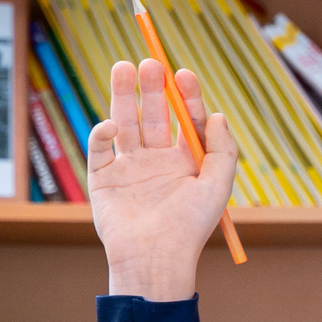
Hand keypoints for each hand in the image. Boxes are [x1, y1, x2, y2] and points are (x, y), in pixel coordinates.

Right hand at [85, 57, 237, 303]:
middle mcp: (157, 161)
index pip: (186, 120)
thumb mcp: (217, 187)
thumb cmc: (190, 227)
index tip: (183, 74)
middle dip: (152, 89)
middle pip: (153, 115)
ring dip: (123, 95)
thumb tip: (217, 115)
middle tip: (151, 63)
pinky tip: (113, 125)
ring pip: (124, 122)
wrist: (155, 257)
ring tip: (123, 66)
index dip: (186, 96)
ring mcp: (129, 167)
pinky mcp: (103, 178)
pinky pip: (100, 147)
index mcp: (185, 162)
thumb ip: (222, 150)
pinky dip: (102, 132)